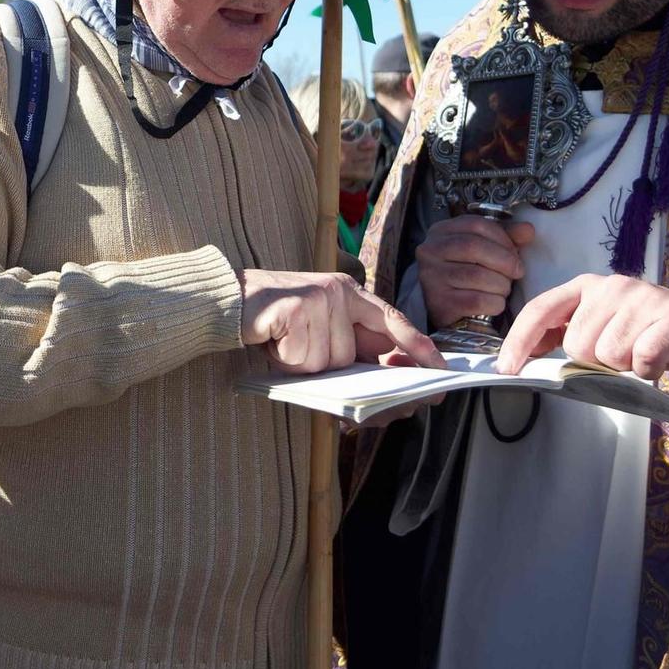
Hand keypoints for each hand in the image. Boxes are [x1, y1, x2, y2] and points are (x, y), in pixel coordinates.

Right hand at [239, 269, 442, 374]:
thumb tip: (388, 377)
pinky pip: (302, 358)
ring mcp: (318, 298)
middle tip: (311, 364)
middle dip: (333, 371)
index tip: (440, 369)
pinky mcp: (296, 308)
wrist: (228, 300)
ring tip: (283, 344)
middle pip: (351, 355)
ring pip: (327, 361)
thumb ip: (349, 344)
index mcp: (349, 293)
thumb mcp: (318, 326)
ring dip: (302, 365)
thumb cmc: (276, 321)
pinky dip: (285, 360)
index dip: (418, 345)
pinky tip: (273, 341)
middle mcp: (338, 291)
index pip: (393, 319)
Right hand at [413, 215, 537, 329]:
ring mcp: (431, 278)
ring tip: (503, 288)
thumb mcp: (484, 248)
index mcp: (441, 231)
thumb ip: (506, 237)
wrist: (446, 308)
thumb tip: (527, 230)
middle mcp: (429, 252)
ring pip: (477, 275)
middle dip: (505, 260)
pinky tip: (495, 303)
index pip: (476, 224)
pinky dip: (495, 303)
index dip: (503, 238)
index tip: (516, 252)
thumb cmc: (468, 272)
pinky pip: (476, 300)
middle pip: (473, 247)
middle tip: (517, 272)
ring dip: (501, 284)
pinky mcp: (439, 304)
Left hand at [496, 274, 668, 381]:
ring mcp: (644, 299)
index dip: (520, 340)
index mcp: (587, 288)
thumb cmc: (646, 332)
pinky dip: (650, 370)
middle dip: (595, 362)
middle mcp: (612, 287)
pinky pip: (644, 358)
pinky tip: (660, 360)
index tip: (507, 368)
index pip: (542, 309)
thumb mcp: (601, 327)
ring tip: (643, 354)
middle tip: (621, 356)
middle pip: (578, 344)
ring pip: (610, 355)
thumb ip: (565, 335)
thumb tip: (524, 357)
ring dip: (625, 367)